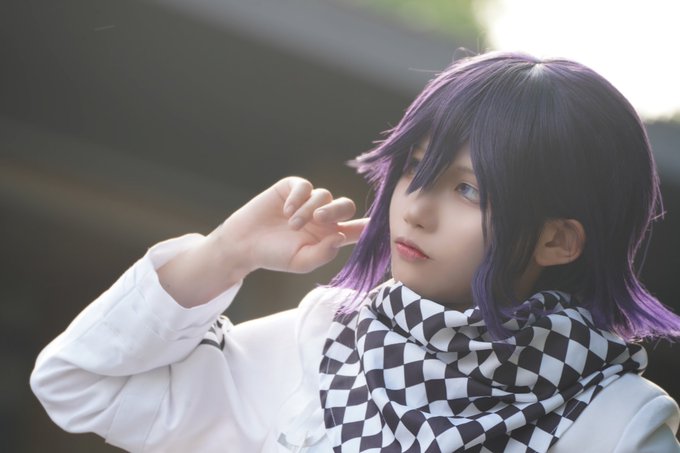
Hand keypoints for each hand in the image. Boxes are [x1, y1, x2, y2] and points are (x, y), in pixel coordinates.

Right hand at [209, 176, 367, 274]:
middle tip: (320, 220)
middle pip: (346, 205)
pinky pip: (304, 186)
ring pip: (324, 195)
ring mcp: (308, 201)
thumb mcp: (300, 262)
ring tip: (293, 224)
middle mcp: (323, 217)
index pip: (356, 229)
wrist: (244, 244)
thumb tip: (339, 237)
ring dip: (309, 209)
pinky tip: (287, 210)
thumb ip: (323, 254)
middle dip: (337, 211)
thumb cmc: (274, 255)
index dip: (370, 226)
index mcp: (330, 235)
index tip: (379, 223)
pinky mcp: (291, 189)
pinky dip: (298, 197)